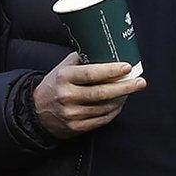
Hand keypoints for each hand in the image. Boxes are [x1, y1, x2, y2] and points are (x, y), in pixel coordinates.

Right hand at [32, 52, 146, 139]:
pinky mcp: (76, 127)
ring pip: (104, 107)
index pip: (91, 73)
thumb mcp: (63, 67)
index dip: (111, 71)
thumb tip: (107, 48)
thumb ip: (82, 59)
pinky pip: (101, 119)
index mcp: (64, 77)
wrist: (35, 111)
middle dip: (125, 87)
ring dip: (122, 99)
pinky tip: (120, 103)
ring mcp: (71, 114)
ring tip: (131, 90)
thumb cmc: (55, 84)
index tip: (127, 67)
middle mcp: (67, 96)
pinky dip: (114, 111)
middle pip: (102, 93)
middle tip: (140, 82)